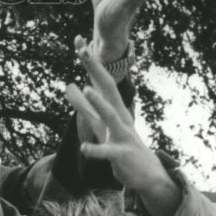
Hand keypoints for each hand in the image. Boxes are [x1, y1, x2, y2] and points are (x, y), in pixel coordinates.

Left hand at [67, 37, 178, 215]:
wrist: (147, 173)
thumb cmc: (121, 144)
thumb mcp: (100, 124)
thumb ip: (83, 106)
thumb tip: (68, 86)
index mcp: (114, 107)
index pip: (100, 81)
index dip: (90, 62)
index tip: (79, 41)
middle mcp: (120, 116)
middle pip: (108, 89)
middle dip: (96, 70)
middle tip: (84, 51)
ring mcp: (122, 134)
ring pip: (110, 116)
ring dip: (98, 102)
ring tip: (85, 89)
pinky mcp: (122, 154)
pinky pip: (107, 152)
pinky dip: (96, 150)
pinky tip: (84, 148)